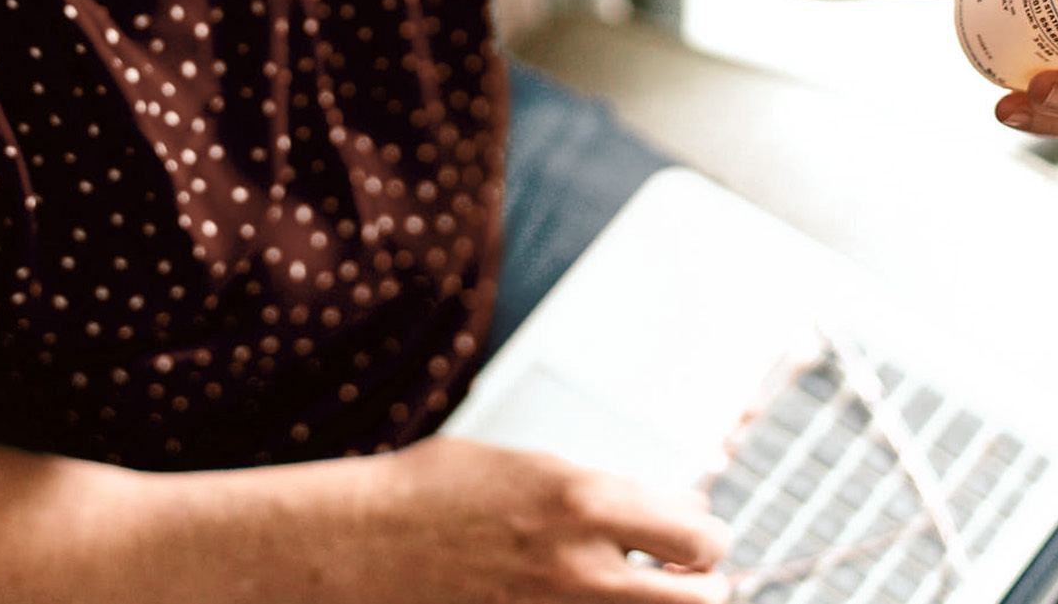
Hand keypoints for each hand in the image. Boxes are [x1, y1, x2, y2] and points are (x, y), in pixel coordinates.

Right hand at [363, 435, 729, 602]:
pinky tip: (579, 602)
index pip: (701, 535)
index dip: (702, 536)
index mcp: (583, 501)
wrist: (355, 548)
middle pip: (702, 599)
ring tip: (637, 592)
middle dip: (697, 585)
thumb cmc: (427, 495)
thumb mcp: (526, 466)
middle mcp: (583, 567)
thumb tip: (658, 510)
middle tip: (681, 575)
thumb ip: (598, 491)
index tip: (691, 534)